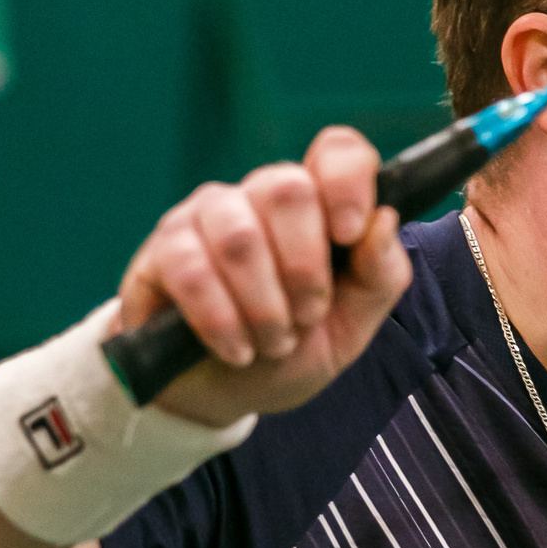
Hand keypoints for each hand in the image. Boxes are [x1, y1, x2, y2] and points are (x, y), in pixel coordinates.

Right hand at [117, 127, 412, 426]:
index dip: (348, 181)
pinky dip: (221, 319)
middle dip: (304, 268)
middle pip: (287, 189)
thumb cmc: (293, 349)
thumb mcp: (353, 324)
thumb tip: (384, 220)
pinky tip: (236, 349)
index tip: (348, 234)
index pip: (337, 151)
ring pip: (239, 234)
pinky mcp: (162, 250)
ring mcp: (207, 216)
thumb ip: (380, 274)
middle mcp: (259, 196)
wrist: (227, 396)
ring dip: (264, 304)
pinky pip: (191, 269)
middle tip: (307, 317)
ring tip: (273, 343)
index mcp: (317, 204)